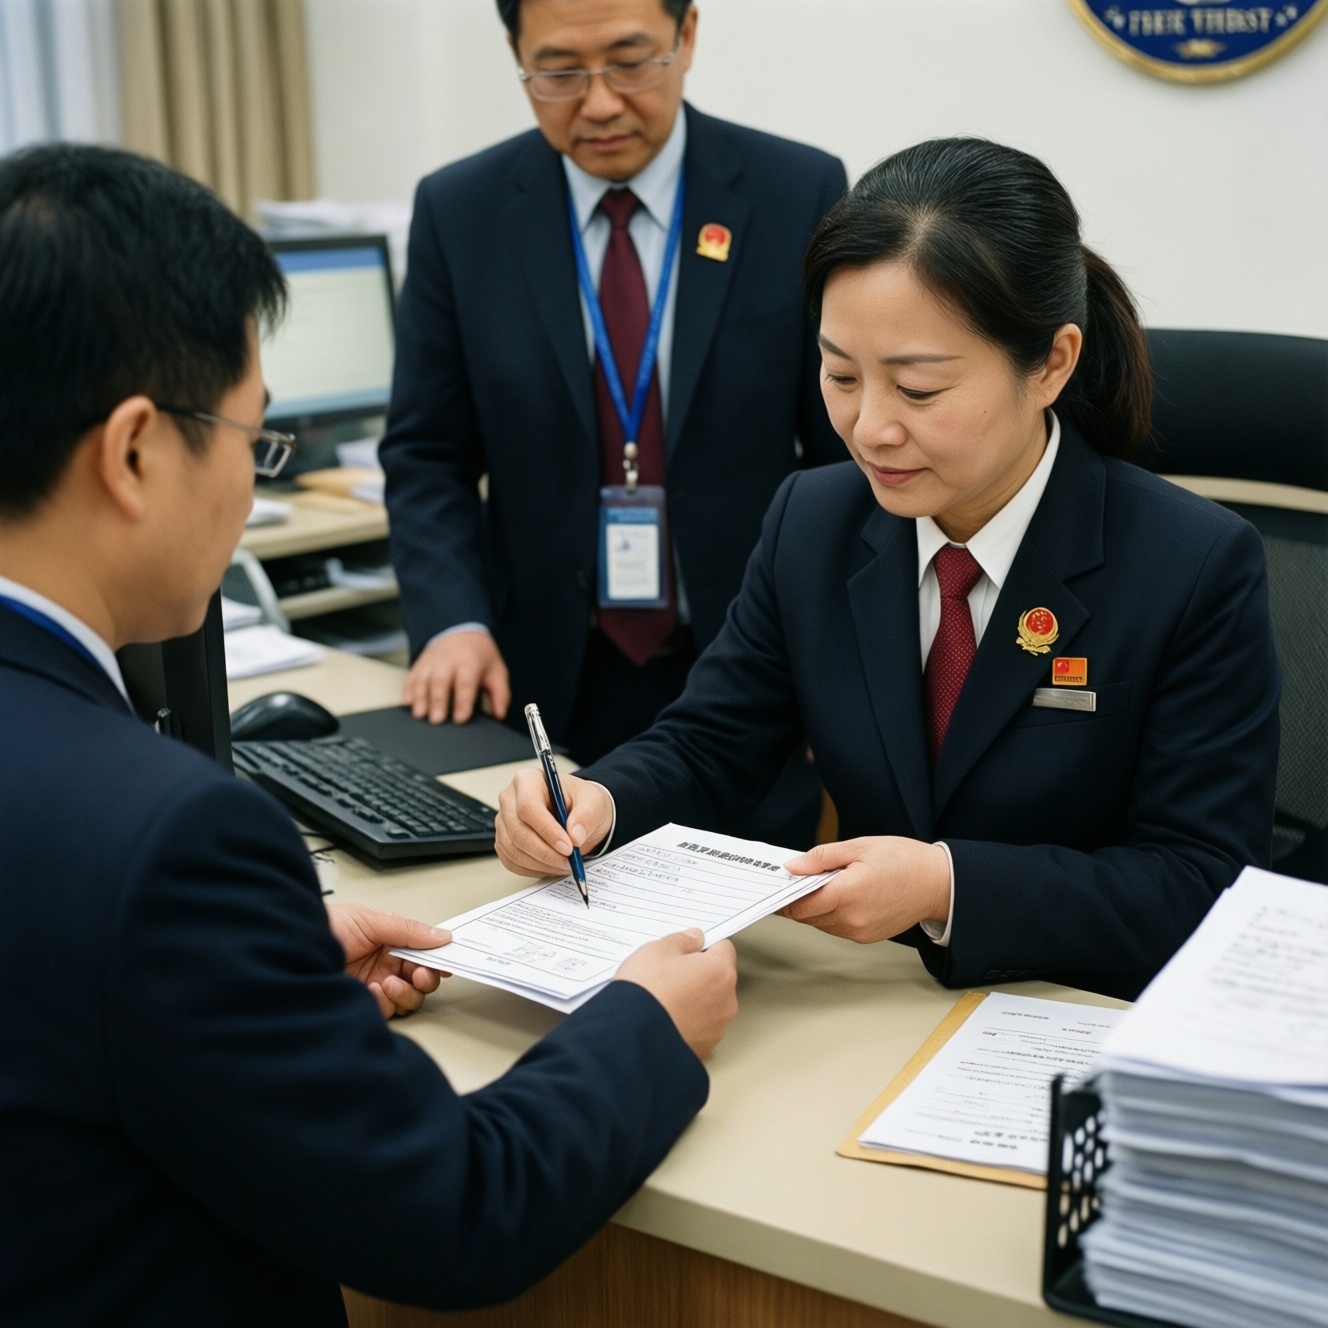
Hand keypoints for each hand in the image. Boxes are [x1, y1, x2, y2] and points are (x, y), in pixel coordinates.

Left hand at [326, 902, 451, 1018]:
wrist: (290, 949)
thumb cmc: (323, 928)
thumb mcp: (370, 921)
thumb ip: (407, 930)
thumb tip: (440, 935)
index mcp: (389, 942)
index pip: (422, 954)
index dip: (435, 959)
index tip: (444, 962)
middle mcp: (384, 965)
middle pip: (421, 979)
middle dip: (425, 978)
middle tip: (419, 975)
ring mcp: (374, 986)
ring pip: (409, 999)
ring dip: (404, 992)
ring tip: (387, 983)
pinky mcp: (362, 1004)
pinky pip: (387, 1010)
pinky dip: (384, 1003)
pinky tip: (372, 991)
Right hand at [403, 631, 510, 724]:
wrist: (461, 630)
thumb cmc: (480, 656)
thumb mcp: (497, 671)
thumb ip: (500, 694)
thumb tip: (499, 715)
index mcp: (470, 662)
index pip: (466, 683)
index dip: (463, 701)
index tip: (460, 718)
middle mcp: (449, 660)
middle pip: (441, 681)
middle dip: (438, 701)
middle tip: (436, 720)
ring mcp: (432, 660)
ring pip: (424, 679)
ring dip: (420, 697)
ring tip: (420, 715)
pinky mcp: (421, 662)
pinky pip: (412, 675)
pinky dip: (408, 689)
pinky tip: (408, 703)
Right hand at [495, 768, 614, 877]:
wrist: (577, 812)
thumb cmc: (580, 801)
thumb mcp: (593, 802)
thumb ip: (586, 816)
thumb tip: (575, 836)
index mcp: (528, 780)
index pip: (528, 807)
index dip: (547, 830)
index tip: (568, 846)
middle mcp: (510, 799)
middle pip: (518, 831)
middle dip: (545, 852)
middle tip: (569, 861)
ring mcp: (504, 822)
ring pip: (513, 850)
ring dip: (541, 863)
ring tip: (565, 864)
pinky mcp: (504, 841)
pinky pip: (512, 862)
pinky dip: (533, 869)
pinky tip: (551, 866)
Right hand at [615, 930, 738, 1060]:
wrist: (631, 1038)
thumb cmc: (646, 993)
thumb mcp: (657, 951)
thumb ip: (682, 940)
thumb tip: (694, 938)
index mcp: (720, 971)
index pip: (724, 947)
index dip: (704, 946)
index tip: (688, 949)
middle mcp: (726, 1001)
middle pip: (718, 977)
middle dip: (699, 974)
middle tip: (670, 974)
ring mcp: (717, 1028)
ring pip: (710, 1004)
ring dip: (694, 999)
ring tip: (664, 998)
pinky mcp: (704, 1048)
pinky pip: (700, 1027)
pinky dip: (687, 1021)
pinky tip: (665, 1018)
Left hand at [779, 837, 950, 943]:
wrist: (938, 883)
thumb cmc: (904, 860)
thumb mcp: (859, 847)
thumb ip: (821, 858)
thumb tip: (793, 867)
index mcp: (849, 894)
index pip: (801, 906)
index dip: (786, 897)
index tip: (780, 885)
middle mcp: (853, 919)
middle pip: (808, 917)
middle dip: (800, 899)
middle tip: (802, 878)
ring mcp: (860, 931)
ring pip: (821, 924)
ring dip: (816, 907)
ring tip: (828, 884)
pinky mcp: (867, 937)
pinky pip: (837, 928)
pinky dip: (832, 914)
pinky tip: (842, 896)